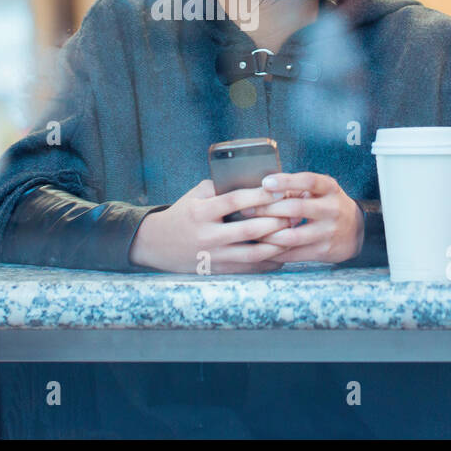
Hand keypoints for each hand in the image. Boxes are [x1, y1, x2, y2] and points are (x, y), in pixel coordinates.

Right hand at [128, 179, 290, 273]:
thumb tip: (252, 181)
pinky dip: (268, 262)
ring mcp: (213, 255)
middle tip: (294, 213)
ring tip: (293, 234)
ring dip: (277, 244)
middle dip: (276, 221)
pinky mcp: (218, 269)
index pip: (235, 201)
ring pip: (253, 252)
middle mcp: (207, 235)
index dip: (259, 196)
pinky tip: (283, 254)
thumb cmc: (181, 214)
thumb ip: (219, 188)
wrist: (156, 244)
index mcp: (200, 212)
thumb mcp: (194, 195)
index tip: (279, 190)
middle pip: (249, 228)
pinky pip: (249, 267)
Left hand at [249, 172, 363, 263]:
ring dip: (268, 235)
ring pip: (292, 236)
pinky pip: (294, 254)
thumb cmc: (329, 205)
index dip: (286, 181)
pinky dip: (275, 252)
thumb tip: (262, 189)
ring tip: (251, 231)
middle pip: (295, 209)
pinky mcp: (324, 251)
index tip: (265, 182)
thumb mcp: (320, 191)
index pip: (309, 181)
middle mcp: (331, 209)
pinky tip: (261, 248)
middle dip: (267, 210)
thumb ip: (295, 188)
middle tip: (246, 210)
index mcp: (329, 188)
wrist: (357, 231)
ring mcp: (328, 231)